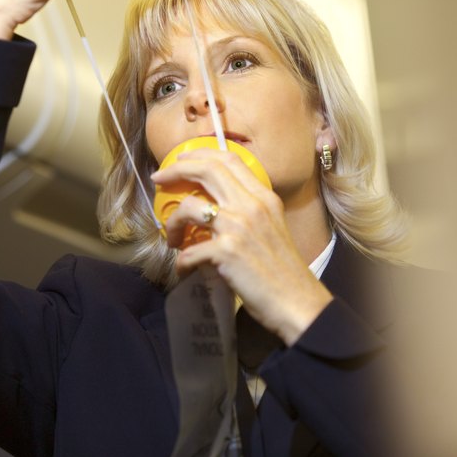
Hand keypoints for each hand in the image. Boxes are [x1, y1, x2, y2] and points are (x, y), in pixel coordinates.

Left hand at [151, 147, 332, 345]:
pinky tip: (185, 271)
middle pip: (207, 170)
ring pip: (189, 207)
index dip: (200, 154)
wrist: (297, 302)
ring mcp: (238, 227)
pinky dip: (181, 263)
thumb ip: (249, 211)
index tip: (181, 159)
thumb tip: (215, 207)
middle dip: (177, 169)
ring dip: (172, 223)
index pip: (230, 160)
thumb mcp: (272, 227)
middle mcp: (251, 206)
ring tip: (172, 240)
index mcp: (264, 198)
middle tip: (159, 178)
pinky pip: (188, 252)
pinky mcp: (226, 252)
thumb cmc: (283, 270)